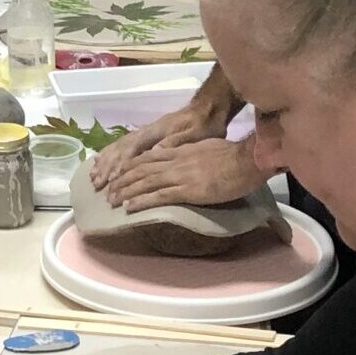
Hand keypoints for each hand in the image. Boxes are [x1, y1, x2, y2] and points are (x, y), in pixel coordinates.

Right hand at [88, 102, 205, 189]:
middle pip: (121, 149)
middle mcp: (146, 132)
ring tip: (94, 177)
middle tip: (97, 185)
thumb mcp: (196, 133)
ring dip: (106, 162)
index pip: (133, 149)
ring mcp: (146, 133)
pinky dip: (111, 154)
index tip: (113, 180)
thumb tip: (154, 152)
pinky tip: (102, 161)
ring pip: (120, 147)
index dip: (121, 164)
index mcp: (156, 132)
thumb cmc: (205, 124)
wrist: (209, 109)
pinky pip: (124, 145)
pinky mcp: (148, 136)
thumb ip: (175, 142)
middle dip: (108, 167)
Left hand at [105, 136, 267, 211]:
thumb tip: (177, 156)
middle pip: (141, 169)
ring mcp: (180, 175)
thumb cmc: (232, 155)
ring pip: (145, 183)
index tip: (118, 172)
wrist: (246, 160)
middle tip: (108, 190)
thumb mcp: (203, 147)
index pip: (148, 157)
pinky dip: (142, 201)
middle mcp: (175, 161)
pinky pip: (160, 196)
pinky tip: (130, 207)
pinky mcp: (188, 190)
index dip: (130, 165)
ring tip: (112, 200)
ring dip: (126, 192)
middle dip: (122, 180)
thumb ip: (187, 152)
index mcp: (179, 151)